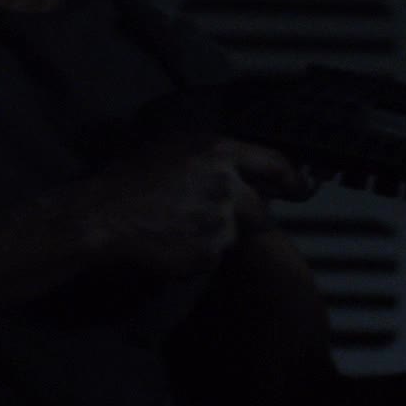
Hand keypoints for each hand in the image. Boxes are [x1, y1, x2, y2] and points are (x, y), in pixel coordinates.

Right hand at [81, 134, 316, 278]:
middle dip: (244, 218)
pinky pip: (214, 256)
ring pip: (234, 235)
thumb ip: (214, 158)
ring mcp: (220, 220)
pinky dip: (198, 254)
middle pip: (260, 210)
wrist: (102, 217)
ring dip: (216, 235)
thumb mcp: (174, 149)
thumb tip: (243, 169)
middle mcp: (227, 184)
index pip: (274, 164)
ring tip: (177, 226)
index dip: (292, 178)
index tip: (302, 188)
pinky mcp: (209, 252)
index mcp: (219, 152)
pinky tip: (170, 242)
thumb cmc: (130, 180)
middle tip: (213, 219)